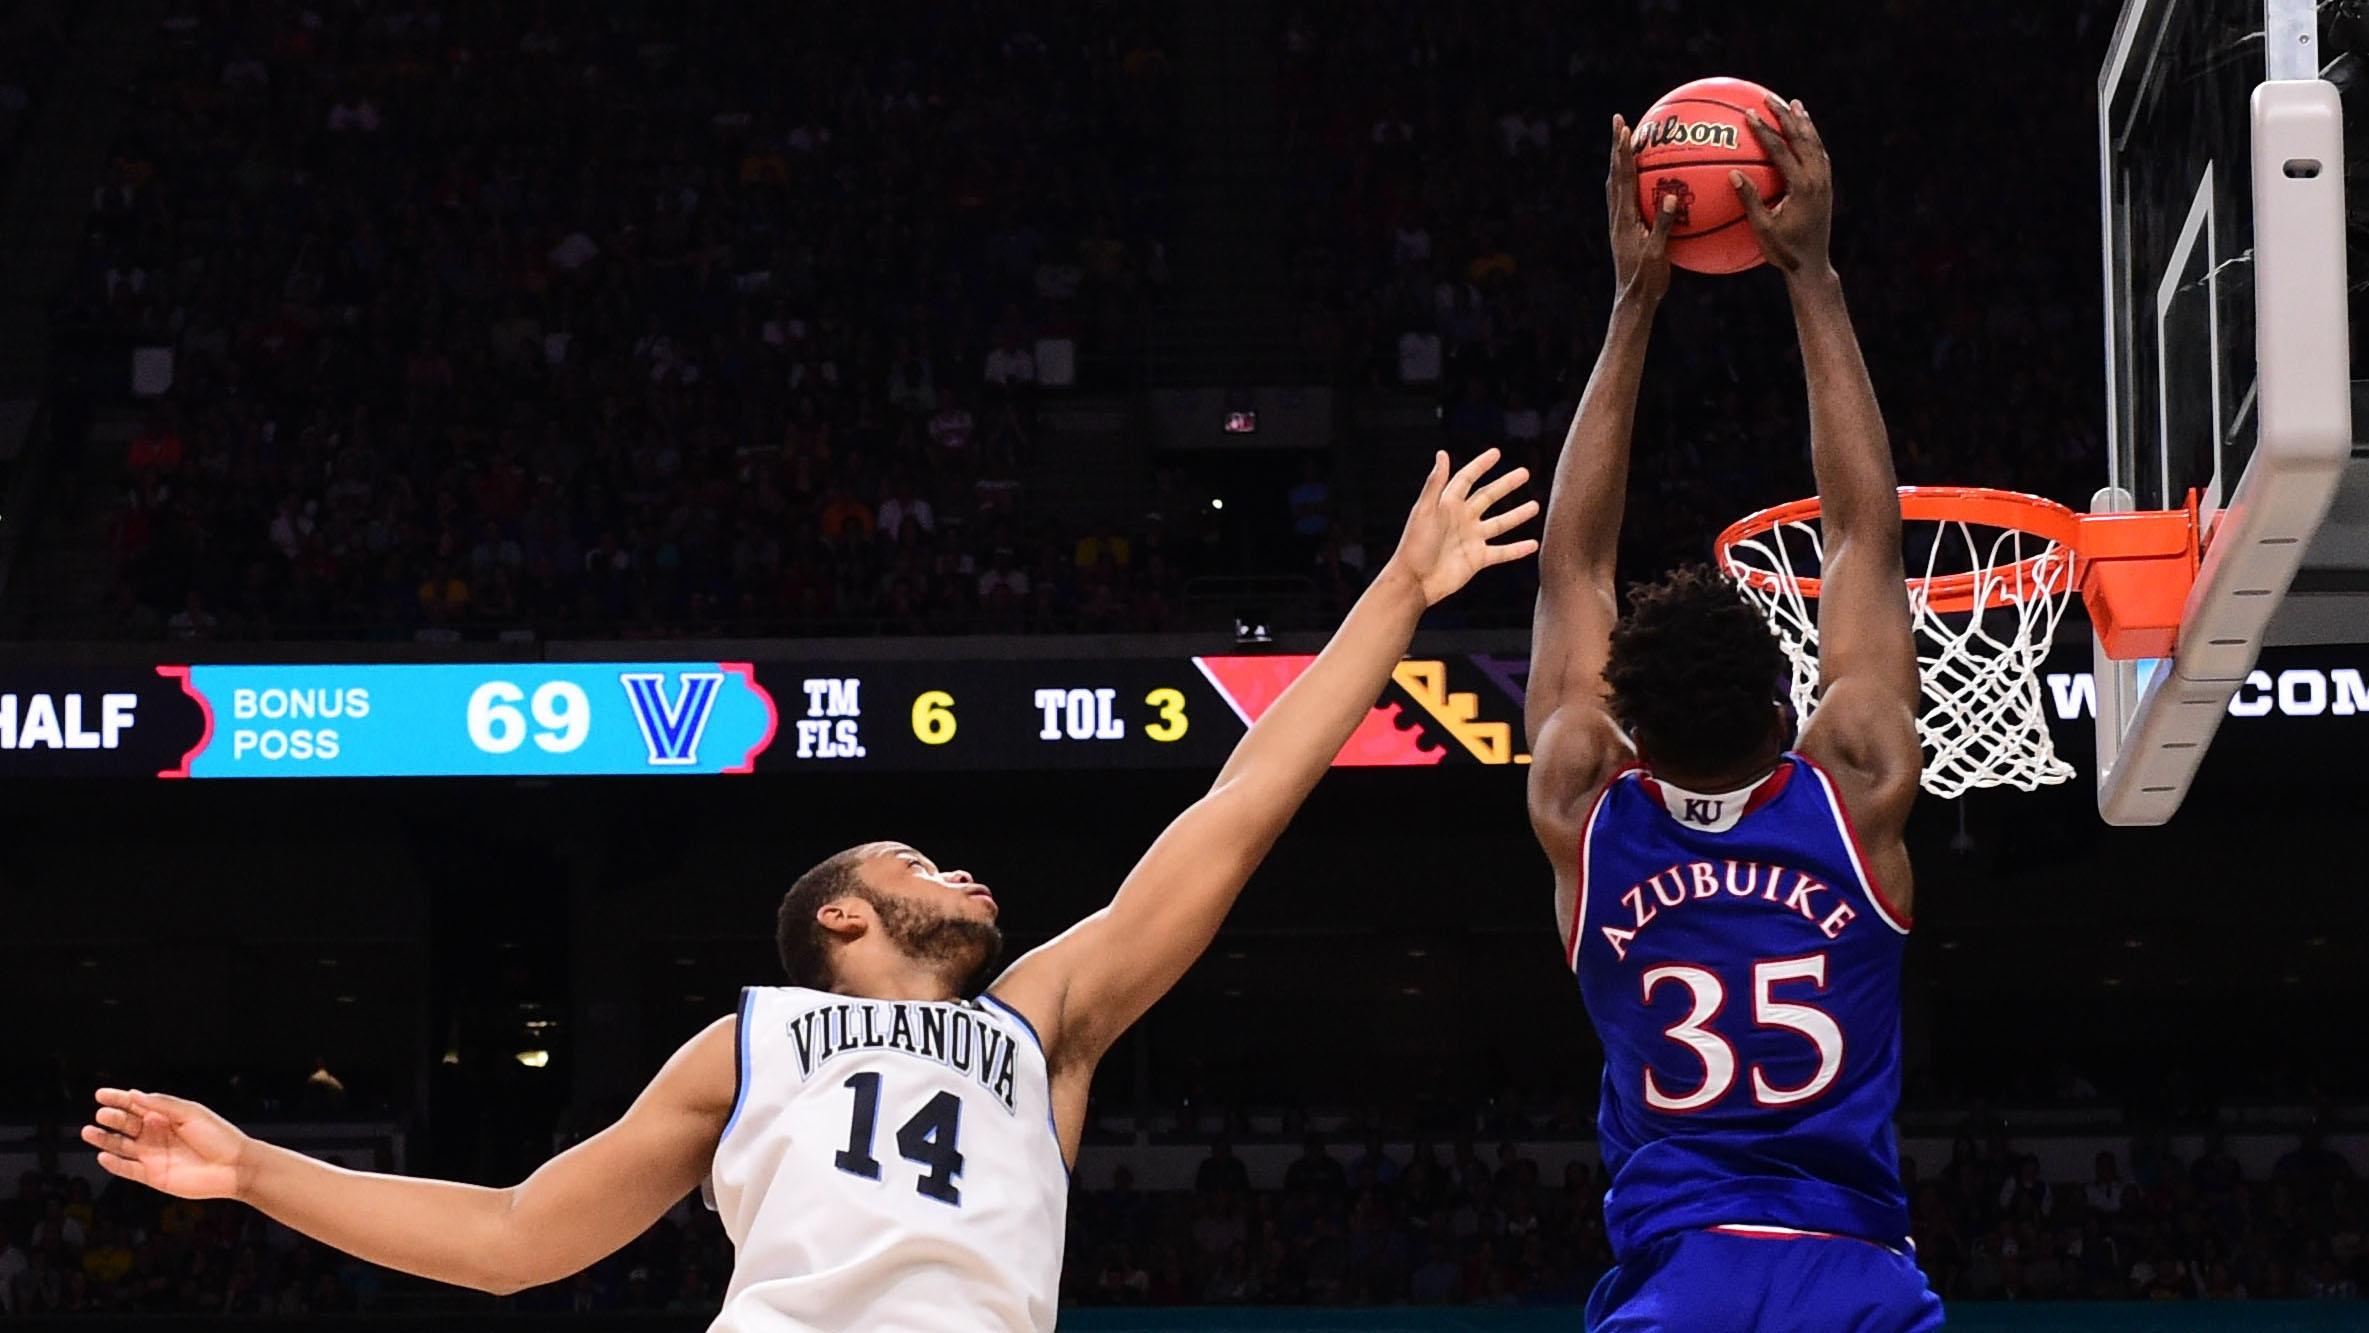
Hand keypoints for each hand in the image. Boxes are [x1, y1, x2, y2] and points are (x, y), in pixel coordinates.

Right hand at [82, 1088, 251, 1199]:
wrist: (234, 1167)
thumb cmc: (218, 1136)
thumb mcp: (191, 1113)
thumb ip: (162, 1105)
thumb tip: (134, 1094)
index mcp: (166, 1116)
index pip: (136, 1105)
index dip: (118, 1099)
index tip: (100, 1094)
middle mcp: (156, 1134)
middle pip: (126, 1124)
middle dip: (113, 1118)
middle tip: (102, 1114)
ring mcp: (153, 1155)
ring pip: (121, 1146)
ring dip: (104, 1139)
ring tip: (89, 1131)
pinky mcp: (153, 1176)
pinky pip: (128, 1169)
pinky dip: (114, 1163)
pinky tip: (103, 1155)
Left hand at [1384, 449, 1539, 605]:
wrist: (1415, 581)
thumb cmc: (1415, 545)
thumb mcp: (1425, 511)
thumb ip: (1435, 483)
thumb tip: (1442, 454)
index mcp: (1448, 504)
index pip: (1467, 479)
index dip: (1480, 465)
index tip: (1496, 453)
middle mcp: (1462, 519)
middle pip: (1488, 497)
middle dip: (1506, 485)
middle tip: (1524, 473)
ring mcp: (1471, 539)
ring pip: (1500, 523)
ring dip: (1517, 515)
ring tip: (1536, 506)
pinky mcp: (1477, 559)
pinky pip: (1502, 552)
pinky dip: (1518, 549)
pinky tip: (1534, 544)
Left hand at [1607, 116, 1675, 303]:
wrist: (1633, 300)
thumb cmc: (1647, 280)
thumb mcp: (1659, 254)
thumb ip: (1663, 225)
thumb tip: (1670, 197)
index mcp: (1625, 219)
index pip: (1622, 178)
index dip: (1622, 152)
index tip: (1623, 128)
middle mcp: (1618, 216)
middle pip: (1615, 174)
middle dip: (1617, 147)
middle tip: (1619, 122)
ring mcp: (1619, 223)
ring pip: (1616, 184)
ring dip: (1620, 161)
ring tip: (1625, 141)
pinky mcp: (1624, 230)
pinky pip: (1626, 198)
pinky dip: (1630, 181)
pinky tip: (1644, 177)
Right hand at [1733, 94, 1832, 278]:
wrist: (1813, 265)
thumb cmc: (1783, 252)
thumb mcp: (1762, 229)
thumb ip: (1749, 200)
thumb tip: (1733, 174)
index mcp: (1802, 187)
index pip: (1781, 151)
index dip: (1764, 131)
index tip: (1749, 115)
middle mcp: (1817, 179)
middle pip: (1802, 139)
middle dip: (1786, 116)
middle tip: (1770, 98)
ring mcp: (1825, 182)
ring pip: (1815, 143)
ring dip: (1804, 123)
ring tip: (1794, 104)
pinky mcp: (1826, 187)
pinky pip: (1819, 155)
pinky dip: (1811, 139)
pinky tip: (1804, 133)